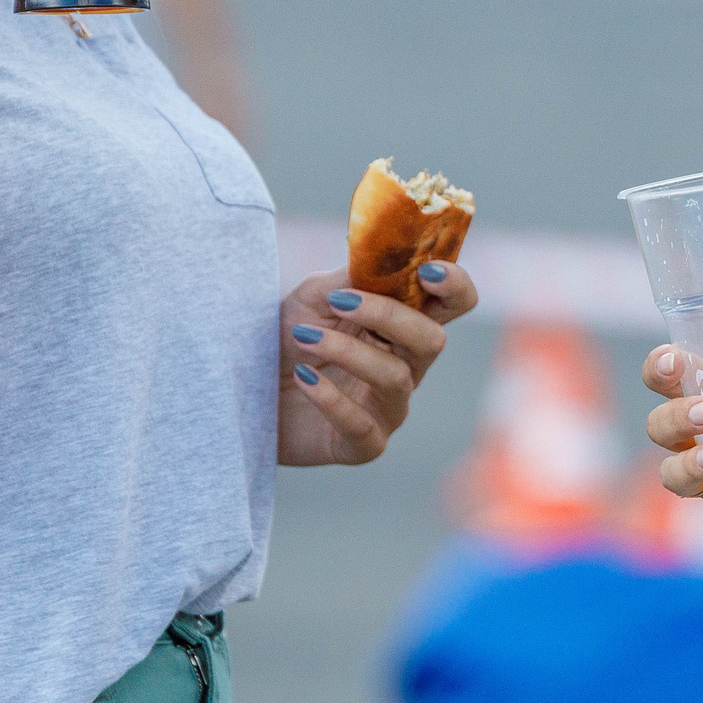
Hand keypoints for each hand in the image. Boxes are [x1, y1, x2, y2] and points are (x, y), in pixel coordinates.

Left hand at [276, 261, 477, 465]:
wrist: (247, 390)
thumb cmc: (289, 336)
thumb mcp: (314, 295)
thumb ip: (351, 277)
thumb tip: (382, 257)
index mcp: (403, 324)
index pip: (454, 303)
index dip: (455, 285)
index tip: (428, 271)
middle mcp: (407, 366)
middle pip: (432, 340)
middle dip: (388, 316)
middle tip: (340, 301)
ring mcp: (389, 407)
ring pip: (395, 377)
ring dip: (347, 351)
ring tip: (302, 337)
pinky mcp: (364, 445)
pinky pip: (361, 424)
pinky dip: (330, 398)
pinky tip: (303, 378)